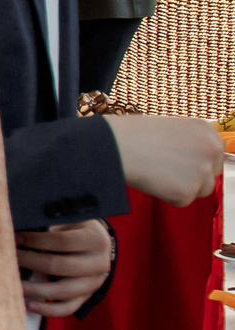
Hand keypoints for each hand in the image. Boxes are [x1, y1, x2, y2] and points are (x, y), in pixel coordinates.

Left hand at [17, 219, 112, 317]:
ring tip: (13, 284)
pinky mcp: (87, 297)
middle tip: (8, 259)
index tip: (15, 239)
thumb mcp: (68, 221)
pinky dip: (49, 310)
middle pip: (60, 266)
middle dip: (30, 262)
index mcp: (94, 239)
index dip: (36, 240)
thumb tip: (17, 231)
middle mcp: (99, 263)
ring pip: (63, 291)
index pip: (62, 242)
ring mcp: (94, 283)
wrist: (98, 244)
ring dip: (35, 289)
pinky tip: (29, 305)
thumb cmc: (75, 229)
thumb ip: (49, 227)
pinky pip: (68, 307)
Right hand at [104, 114, 223, 205]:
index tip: (180, 162)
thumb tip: (195, 161)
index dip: (195, 160)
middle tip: (165, 169)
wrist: (115, 146)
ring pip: (201, 190)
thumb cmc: (133, 135)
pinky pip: (183, 200)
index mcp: (207, 130)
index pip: (214, 154)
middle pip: (212, 174)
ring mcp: (203, 170)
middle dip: (192, 176)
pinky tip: (153, 180)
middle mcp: (212, 149)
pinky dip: (168, 195)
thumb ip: (190, 143)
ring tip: (157, 172)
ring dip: (182, 187)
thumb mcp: (171, 129)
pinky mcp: (189, 191)